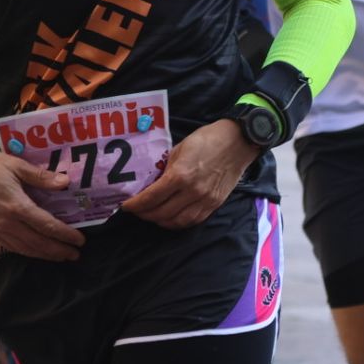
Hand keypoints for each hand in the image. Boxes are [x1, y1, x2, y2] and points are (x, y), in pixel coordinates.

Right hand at [0, 152, 85, 261]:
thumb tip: (65, 182)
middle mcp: (8, 223)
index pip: (47, 226)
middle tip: (76, 254)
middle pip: (39, 243)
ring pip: (27, 249)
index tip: (80, 240)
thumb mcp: (14, 165)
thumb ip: (40, 176)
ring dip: (46, 255)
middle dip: (59, 251)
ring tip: (62, 257)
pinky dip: (29, 253)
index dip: (65, 235)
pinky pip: (14, 248)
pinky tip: (37, 253)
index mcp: (17, 206)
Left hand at [120, 119, 259, 229]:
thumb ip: (166, 169)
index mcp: (180, 175)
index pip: (152, 198)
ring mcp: (205, 200)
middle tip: (136, 211)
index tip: (126, 206)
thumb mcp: (179, 149)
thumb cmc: (207, 140)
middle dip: (145, 214)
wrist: (238, 142)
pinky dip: (178, 223)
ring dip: (160, 221)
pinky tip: (170, 218)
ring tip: (151, 215)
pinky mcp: (214, 205)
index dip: (136, 205)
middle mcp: (192, 192)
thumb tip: (153, 183)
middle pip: (162, 213)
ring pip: (177, 222)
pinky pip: (192, 221)